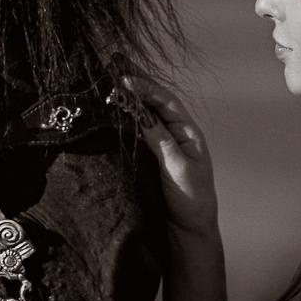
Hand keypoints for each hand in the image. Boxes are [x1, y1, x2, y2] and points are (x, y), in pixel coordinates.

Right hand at [120, 75, 218, 237]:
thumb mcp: (177, 167)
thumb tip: (140, 113)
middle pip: (154, 103)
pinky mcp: (150, 159)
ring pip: (144, 116)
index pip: (166, 102)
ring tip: (109, 85)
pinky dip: (125, 121)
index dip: (146, 88)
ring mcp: (162, 146)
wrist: (187, 231)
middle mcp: (175, 134)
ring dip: (128, 101)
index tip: (124, 81)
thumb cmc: (190, 199)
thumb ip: (159, 139)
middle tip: (113, 69)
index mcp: (188, 132)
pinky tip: (112, 113)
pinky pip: (137, 133)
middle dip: (136, 86)